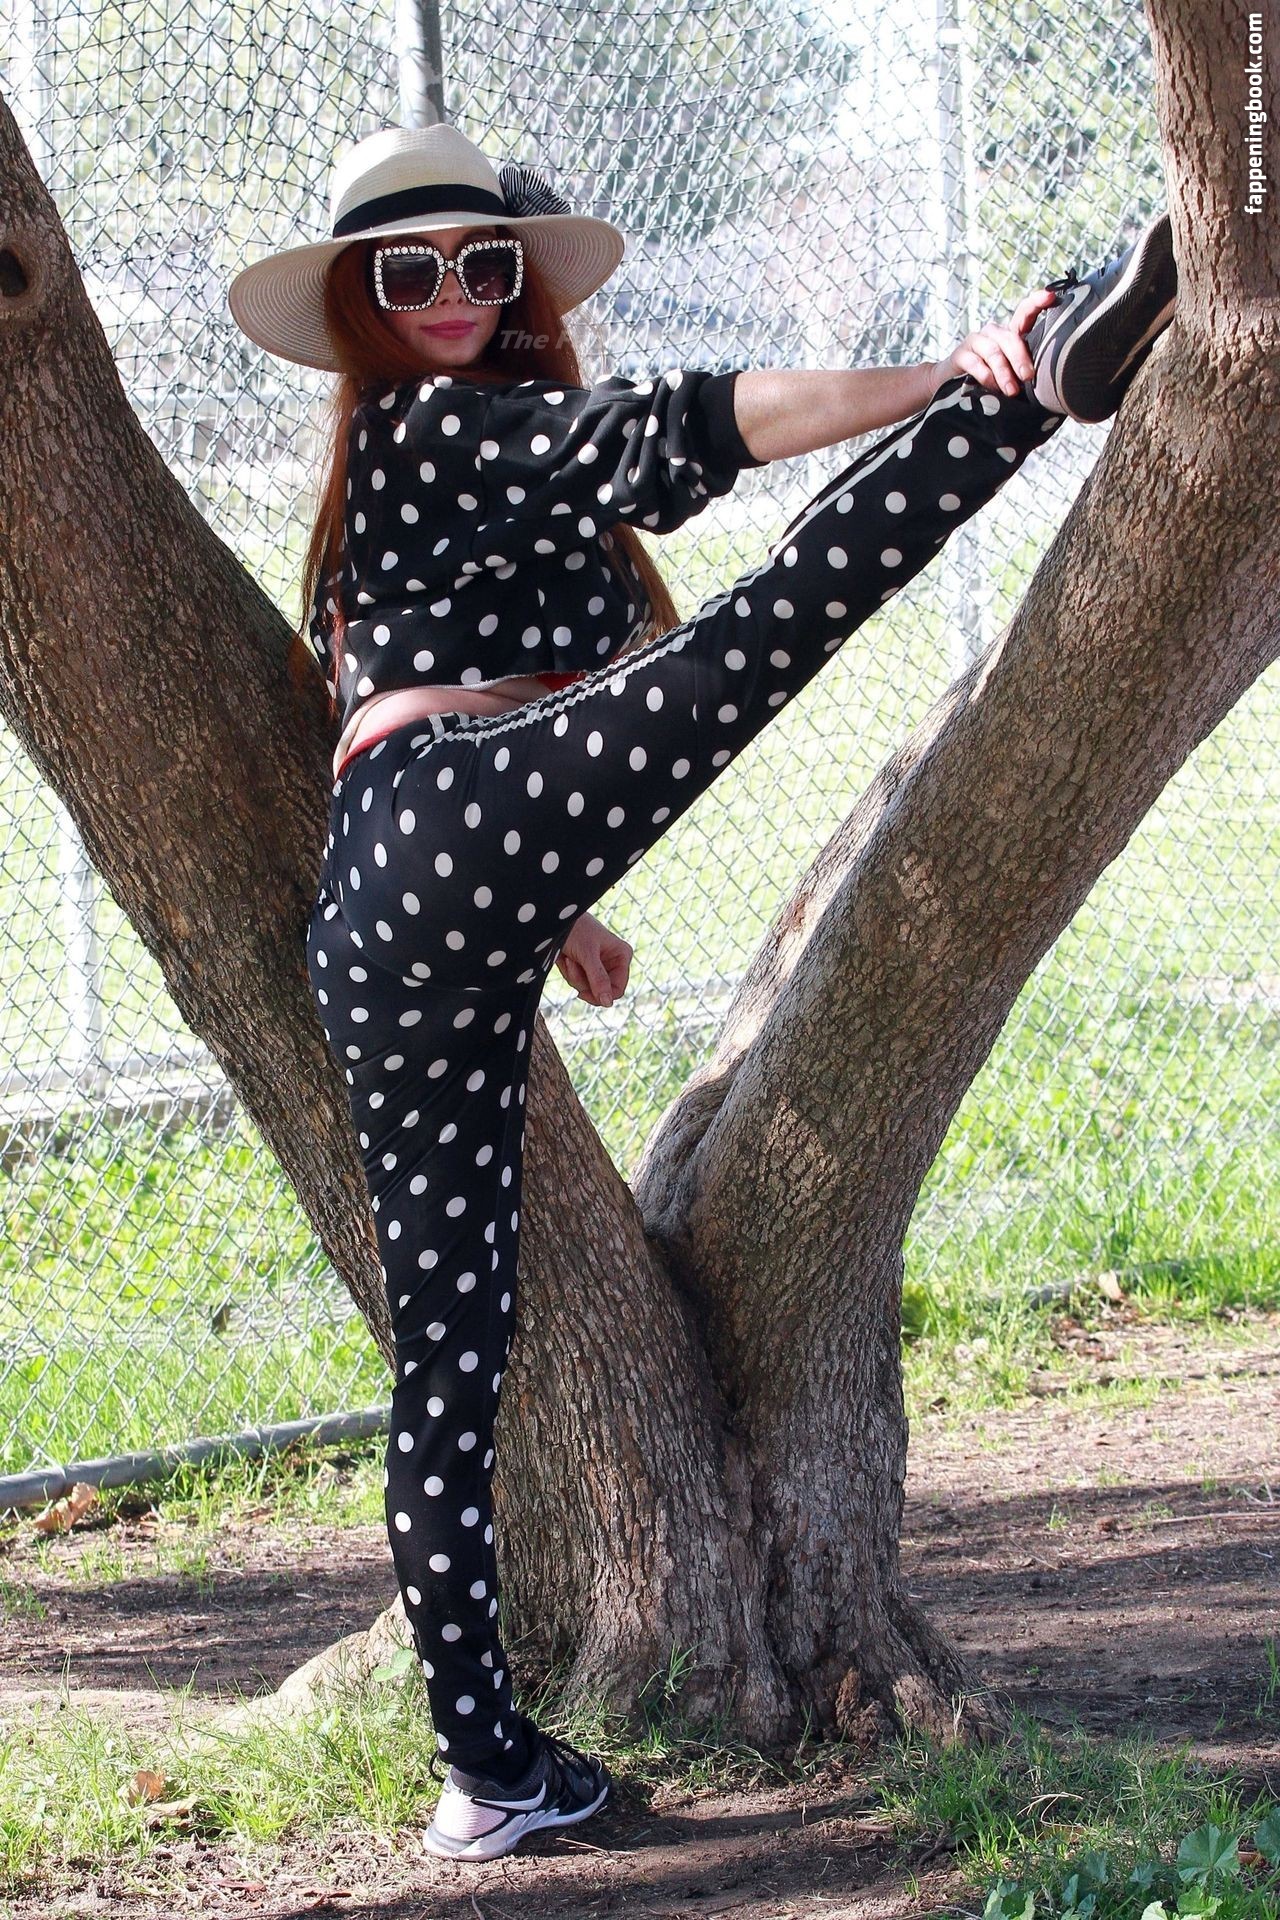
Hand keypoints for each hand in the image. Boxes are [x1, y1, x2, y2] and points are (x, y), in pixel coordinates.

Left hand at [554, 911, 632, 1007]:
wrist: (554, 919)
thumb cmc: (575, 929)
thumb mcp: (587, 954)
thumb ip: (598, 978)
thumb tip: (608, 1003)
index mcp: (622, 956)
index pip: (618, 989)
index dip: (602, 995)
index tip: (582, 993)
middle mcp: (612, 963)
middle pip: (601, 991)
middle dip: (583, 981)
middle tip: (572, 964)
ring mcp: (598, 967)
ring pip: (587, 988)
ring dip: (573, 975)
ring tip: (569, 957)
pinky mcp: (584, 968)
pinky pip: (576, 982)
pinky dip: (568, 972)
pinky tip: (565, 958)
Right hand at [930, 286, 1060, 398]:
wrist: (953, 385)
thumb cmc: (989, 381)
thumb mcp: (1010, 373)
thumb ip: (1023, 371)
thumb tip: (1044, 381)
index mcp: (1009, 334)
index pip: (1024, 313)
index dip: (1036, 303)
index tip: (1050, 296)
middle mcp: (993, 333)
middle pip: (1010, 338)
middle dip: (1020, 358)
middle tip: (1028, 377)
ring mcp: (975, 341)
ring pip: (994, 352)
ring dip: (1004, 373)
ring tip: (1011, 391)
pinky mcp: (960, 354)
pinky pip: (975, 363)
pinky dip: (986, 377)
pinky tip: (992, 387)